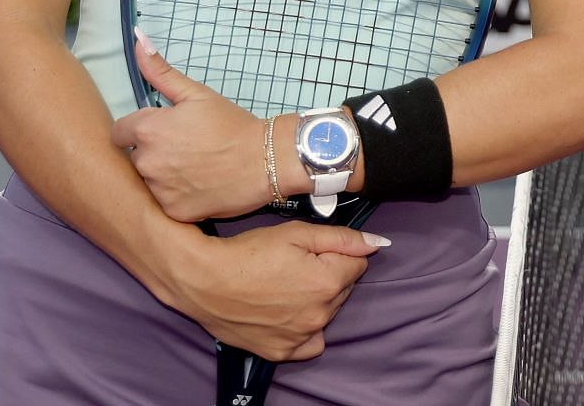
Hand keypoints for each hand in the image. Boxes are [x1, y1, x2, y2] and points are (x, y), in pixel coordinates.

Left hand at [111, 31, 272, 221]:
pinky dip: (177, 196)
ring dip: (163, 175)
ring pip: (149, 181)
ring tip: (194, 167)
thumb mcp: (196, 94)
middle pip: (135, 157)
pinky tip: (198, 186)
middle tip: (185, 148)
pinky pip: (164, 203)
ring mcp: (158, 191)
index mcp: (146, 130)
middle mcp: (145, 162)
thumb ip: (160, 71)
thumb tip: (138, 38)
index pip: (119, 133)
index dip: (139, 130)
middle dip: (152, 152)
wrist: (266, 160)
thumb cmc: (232, 124)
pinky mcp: (172, 212)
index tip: (163, 131)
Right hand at [169, 221, 383, 360]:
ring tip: (285, 286)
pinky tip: (288, 312)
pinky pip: (310, 343)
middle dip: (329, 275)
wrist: (205, 280)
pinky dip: (305, 329)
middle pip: (343, 289)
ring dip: (317, 300)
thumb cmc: (249, 252)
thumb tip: (378, 244)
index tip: (314, 251)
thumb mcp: (298, 233)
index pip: (358, 263)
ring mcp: (301, 337)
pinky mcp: (282, 351)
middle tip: (295, 265)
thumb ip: (343, 239)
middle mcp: (321, 314)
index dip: (337, 252)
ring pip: (327, 313)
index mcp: (329, 282)